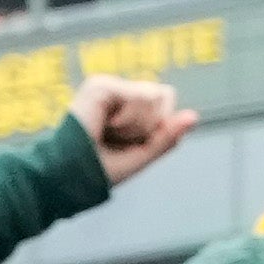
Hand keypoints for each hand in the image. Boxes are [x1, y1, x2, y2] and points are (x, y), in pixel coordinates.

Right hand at [73, 71, 197, 181]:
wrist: (70, 177)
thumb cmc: (98, 170)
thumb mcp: (142, 156)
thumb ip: (167, 136)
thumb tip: (194, 117)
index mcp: (126, 104)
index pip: (164, 99)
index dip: (157, 125)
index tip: (129, 142)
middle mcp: (118, 90)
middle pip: (162, 96)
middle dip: (148, 127)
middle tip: (117, 139)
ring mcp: (108, 86)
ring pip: (152, 98)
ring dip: (136, 126)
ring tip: (109, 134)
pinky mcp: (100, 86)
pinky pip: (137, 99)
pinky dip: (128, 121)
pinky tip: (105, 126)